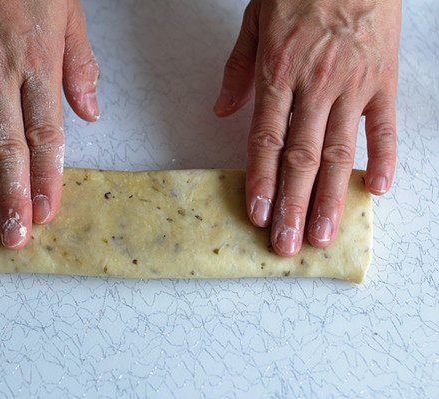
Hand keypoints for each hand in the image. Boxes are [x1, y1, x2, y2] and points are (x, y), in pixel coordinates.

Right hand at [0, 0, 98, 248]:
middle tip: (15, 237)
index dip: (47, 179)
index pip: (45, 137)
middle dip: (12, 198)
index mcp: (38, 67)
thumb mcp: (69, 17)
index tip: (48, 211)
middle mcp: (0, 78)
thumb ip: (79, 68)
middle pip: (8, 151)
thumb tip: (89, 113)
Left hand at [214, 0, 399, 255]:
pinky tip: (378, 190)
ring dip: (331, 197)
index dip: (260, 181)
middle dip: (292, 204)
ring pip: (340, 152)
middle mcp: (315, 86)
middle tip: (287, 244)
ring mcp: (353, 85)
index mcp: (279, 72)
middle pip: (301, 157)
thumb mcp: (255, 21)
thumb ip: (237, 70)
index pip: (266, 140)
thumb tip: (221, 110)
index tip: (257, 214)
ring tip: (322, 234)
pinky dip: (384, 158)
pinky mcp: (384, 79)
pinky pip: (385, 126)